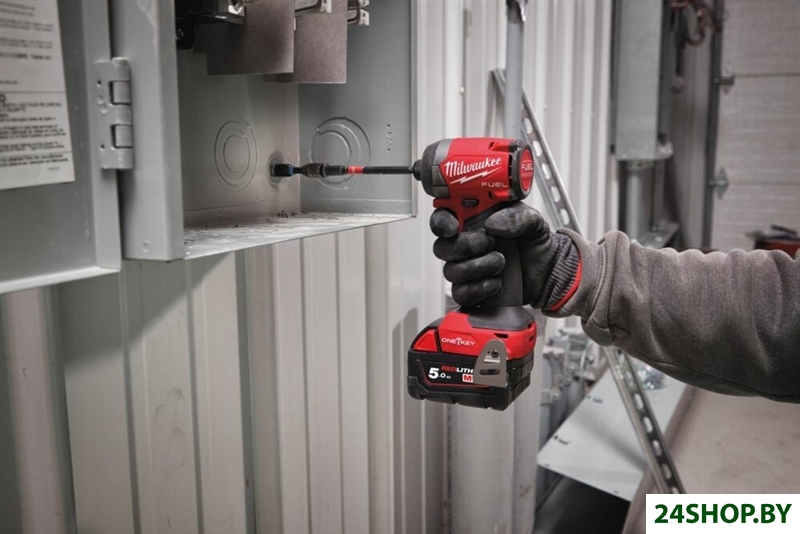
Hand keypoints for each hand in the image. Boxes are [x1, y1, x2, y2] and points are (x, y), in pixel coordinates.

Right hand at [430, 203, 580, 309]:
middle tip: (489, 242)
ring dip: (478, 267)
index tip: (453, 227)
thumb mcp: (532, 221)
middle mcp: (465, 244)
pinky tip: (496, 283)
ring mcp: (467, 268)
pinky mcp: (473, 290)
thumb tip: (493, 223)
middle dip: (465, 246)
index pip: (442, 218)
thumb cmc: (534, 243)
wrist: (549, 271)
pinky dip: (480, 289)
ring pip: (451, 271)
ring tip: (501, 262)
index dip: (441, 223)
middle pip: (442, 248)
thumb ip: (516, 216)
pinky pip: (461, 293)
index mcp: (472, 221)